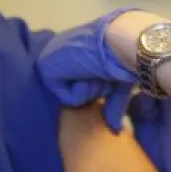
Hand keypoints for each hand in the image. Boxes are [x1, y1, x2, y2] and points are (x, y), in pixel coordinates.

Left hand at [38, 8, 141, 131]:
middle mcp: (59, 51)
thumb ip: (113, 104)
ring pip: (72, 94)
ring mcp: (50, 58)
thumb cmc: (124, 56)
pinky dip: (82, 92)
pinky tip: (88, 75)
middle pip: (76, 89)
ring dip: (90, 89)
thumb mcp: (119, 83)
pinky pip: (67, 98)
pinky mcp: (45, 68)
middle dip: (95, 89)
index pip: (78, 79)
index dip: (96, 85)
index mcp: (74, 48)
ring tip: (97, 72)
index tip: (107, 77)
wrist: (121, 42)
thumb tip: (117, 129)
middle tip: (103, 74)